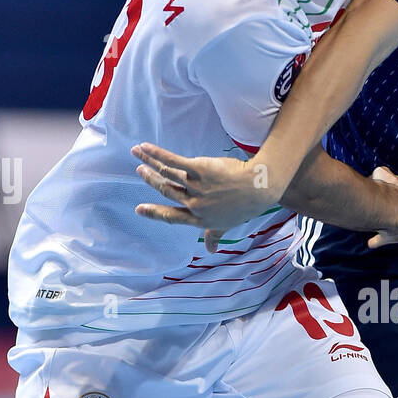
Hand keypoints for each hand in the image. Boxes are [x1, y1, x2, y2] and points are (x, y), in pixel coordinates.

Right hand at [132, 142, 282, 252]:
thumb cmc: (245, 206)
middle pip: (167, 191)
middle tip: (140, 171)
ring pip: (167, 174)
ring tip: (138, 154)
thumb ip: (214, 235)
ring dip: (150, 163)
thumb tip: (210, 250)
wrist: (259, 188)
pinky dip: (158, 154)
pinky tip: (146, 147)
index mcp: (199, 218)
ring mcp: (196, 187)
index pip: (172, 217)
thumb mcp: (228, 224)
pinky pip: (174, 161)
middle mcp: (195, 204)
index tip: (140, 209)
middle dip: (151, 180)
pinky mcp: (200, 170)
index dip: (155, 213)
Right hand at [366, 167, 397, 248]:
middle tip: (382, 205)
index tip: (387, 189)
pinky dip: (379, 240)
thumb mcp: (382, 173)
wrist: (387, 206)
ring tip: (376, 223)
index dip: (397, 189)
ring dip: (390, 223)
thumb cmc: (385, 187)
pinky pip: (388, 238)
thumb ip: (383, 175)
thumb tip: (379, 174)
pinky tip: (371, 242)